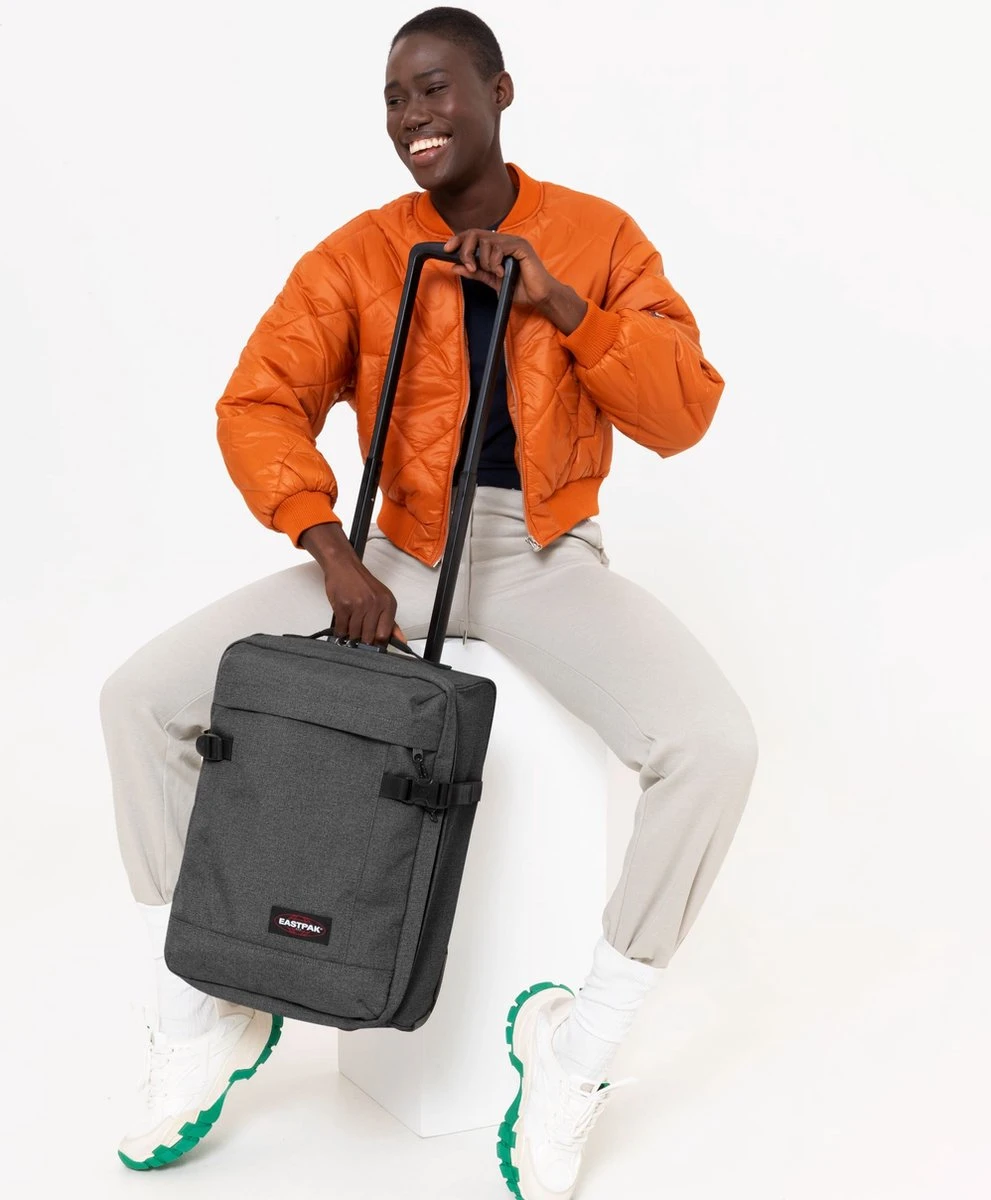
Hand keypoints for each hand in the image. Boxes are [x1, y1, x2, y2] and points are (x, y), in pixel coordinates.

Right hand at [300, 524, 405, 644]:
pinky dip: (341, 631)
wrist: (344, 566)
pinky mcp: (343, 606)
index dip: (377, 644)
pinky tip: (343, 625)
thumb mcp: (382, 599)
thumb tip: (401, 641)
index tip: (373, 645)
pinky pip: (342, 629)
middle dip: (363, 641)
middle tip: (359, 638)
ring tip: (351, 628)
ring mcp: (358, 605)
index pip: (384, 635)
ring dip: (351, 636)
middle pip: (369, 637)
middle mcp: (375, 604)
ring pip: (354, 634)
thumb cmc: (362, 583)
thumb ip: (391, 622)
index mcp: (388, 603)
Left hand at [444, 230, 554, 307]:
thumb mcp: (492, 281)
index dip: (459, 239)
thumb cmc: (520, 288)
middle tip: (470, 267)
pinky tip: (502, 273)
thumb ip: (476, 273)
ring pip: (486, 242)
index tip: (447, 249)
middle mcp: (505, 240)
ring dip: (485, 262)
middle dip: (467, 250)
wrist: (539, 296)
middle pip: (476, 234)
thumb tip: (455, 266)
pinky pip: (499, 248)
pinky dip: (496, 262)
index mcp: (498, 246)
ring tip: (495, 274)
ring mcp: (513, 241)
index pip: (474, 235)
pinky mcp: (521, 246)